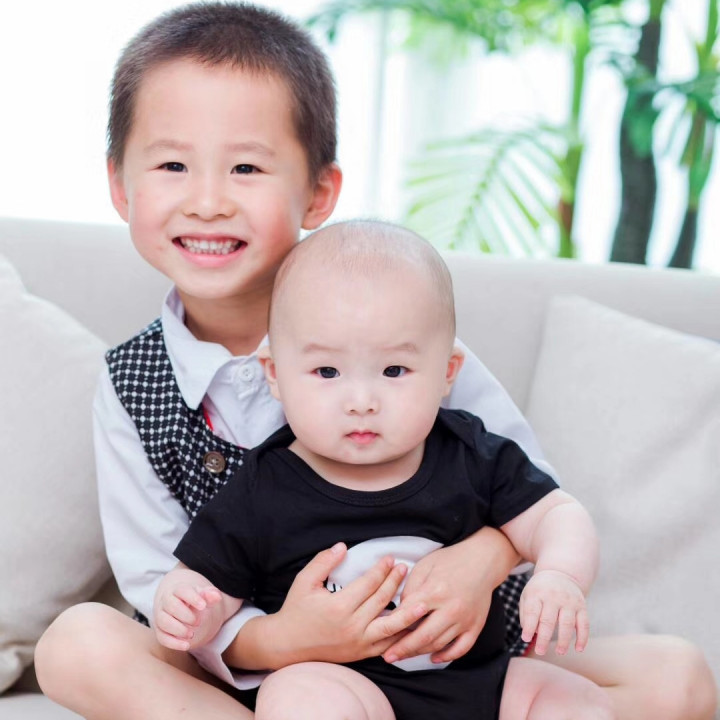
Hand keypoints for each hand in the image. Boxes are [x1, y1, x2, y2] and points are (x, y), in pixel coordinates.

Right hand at [153, 568, 225, 650]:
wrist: (180, 605)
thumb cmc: (193, 599)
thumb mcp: (203, 595)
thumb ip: (210, 595)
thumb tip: (216, 596)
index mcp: (178, 590)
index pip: (183, 591)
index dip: (193, 598)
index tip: (204, 606)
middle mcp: (166, 601)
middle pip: (171, 606)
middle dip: (186, 615)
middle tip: (198, 622)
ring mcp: (160, 616)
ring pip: (163, 622)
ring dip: (178, 630)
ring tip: (191, 634)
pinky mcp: (159, 630)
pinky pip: (162, 637)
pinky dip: (173, 643)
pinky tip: (186, 645)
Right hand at [232, 543, 427, 668]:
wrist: (286, 645)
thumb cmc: (295, 610)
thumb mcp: (304, 581)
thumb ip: (323, 562)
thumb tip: (342, 546)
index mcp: (339, 607)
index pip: (369, 584)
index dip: (382, 569)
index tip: (390, 558)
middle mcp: (352, 627)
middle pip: (382, 600)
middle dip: (395, 582)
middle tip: (404, 567)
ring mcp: (358, 643)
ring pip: (391, 627)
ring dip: (408, 613)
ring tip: (422, 601)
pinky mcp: (360, 654)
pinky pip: (386, 645)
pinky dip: (400, 636)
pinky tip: (410, 625)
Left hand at [383, 530, 510, 665]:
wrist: (482, 560)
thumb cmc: (450, 560)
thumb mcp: (424, 566)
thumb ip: (410, 588)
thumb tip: (400, 610)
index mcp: (436, 592)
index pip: (409, 615)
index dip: (393, 625)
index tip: (379, 633)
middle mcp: (451, 609)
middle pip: (423, 636)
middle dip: (402, 649)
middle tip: (387, 657)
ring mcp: (465, 620)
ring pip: (439, 644)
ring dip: (419, 653)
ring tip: (404, 656)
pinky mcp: (476, 626)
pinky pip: (461, 649)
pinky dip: (446, 656)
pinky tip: (434, 658)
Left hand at [519, 569, 588, 655]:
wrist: (560, 573)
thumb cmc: (540, 590)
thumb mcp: (528, 595)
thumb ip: (526, 614)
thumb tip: (531, 633)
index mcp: (537, 593)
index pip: (532, 612)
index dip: (529, 627)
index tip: (526, 639)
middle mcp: (553, 596)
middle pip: (548, 620)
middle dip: (544, 638)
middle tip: (540, 651)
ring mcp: (569, 601)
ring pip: (567, 623)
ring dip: (564, 640)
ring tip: (560, 652)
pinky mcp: (582, 606)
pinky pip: (584, 624)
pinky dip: (583, 638)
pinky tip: (578, 649)